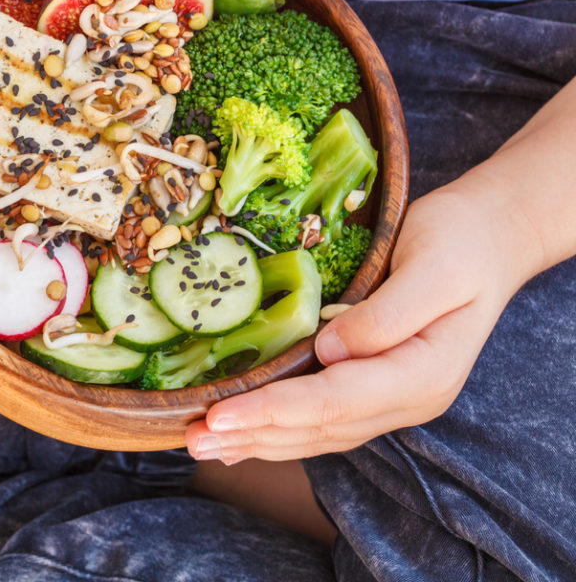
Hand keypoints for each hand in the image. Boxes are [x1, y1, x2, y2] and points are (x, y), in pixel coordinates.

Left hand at [186, 181, 531, 462]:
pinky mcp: (375, 387)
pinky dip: (279, 429)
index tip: (219, 414)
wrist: (490, 238)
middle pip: (319, 428)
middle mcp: (407, 398)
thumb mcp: (434, 266)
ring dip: (258, 441)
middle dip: (253, 435)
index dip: (272, 411)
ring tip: (203, 444)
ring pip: (317, 433)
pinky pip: (322, 419)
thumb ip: (387, 314)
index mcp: (422, 374)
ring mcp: (392, 399)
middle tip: (192, 439)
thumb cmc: (462, 241)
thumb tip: (332, 351)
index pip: (334, 402)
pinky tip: (242, 434)